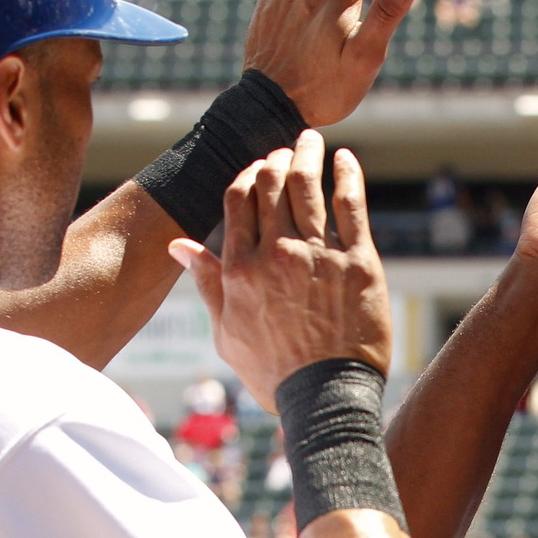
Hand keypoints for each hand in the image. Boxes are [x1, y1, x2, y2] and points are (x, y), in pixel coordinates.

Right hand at [169, 130, 390, 410]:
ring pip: (308, 186)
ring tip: (310, 139)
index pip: (238, 200)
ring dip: (307, 155)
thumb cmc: (272, 371)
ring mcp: (319, 255)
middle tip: (286, 149)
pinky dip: (347, 175)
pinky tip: (345, 158)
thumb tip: (178, 245)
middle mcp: (277, 254)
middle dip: (276, 158)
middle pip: (271, 185)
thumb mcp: (226, 331)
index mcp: (241, 269)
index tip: (257, 168)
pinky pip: (351, 205)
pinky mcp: (358, 262)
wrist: (325, 397)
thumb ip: (206, 282)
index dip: (246, 175)